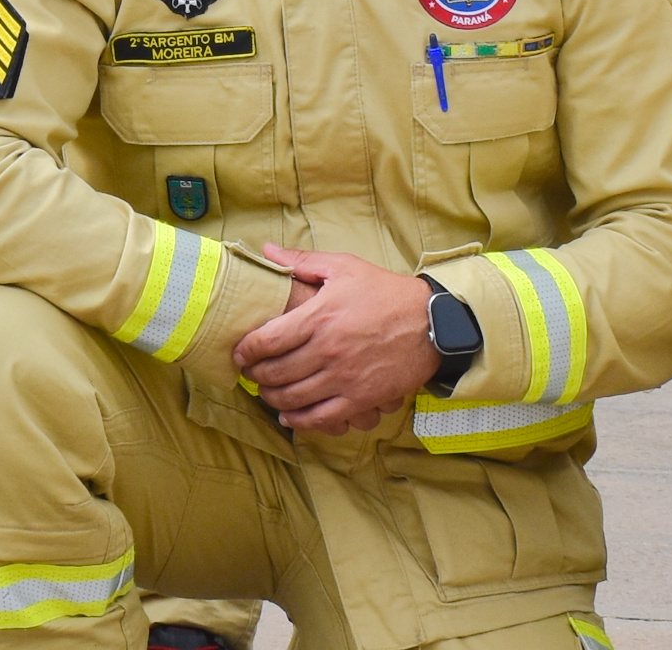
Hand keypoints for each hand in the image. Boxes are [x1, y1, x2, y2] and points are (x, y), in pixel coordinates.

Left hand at [236, 247, 438, 435]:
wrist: (432, 323)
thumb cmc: (385, 292)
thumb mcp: (343, 267)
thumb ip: (302, 260)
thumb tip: (267, 250)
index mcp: (318, 317)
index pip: (267, 340)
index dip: (246, 351)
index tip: (239, 354)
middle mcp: (328, 351)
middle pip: (276, 372)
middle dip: (256, 376)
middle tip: (251, 374)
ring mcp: (345, 378)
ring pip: (294, 397)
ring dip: (273, 398)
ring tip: (267, 392)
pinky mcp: (362, 399)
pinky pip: (323, 417)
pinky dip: (300, 420)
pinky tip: (289, 416)